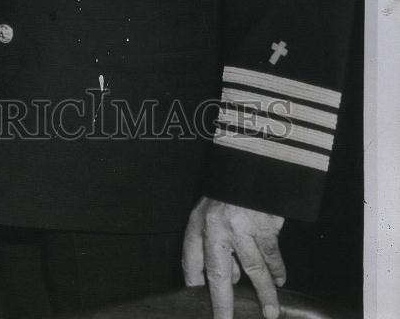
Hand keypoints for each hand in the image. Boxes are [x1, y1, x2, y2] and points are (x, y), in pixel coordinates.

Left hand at [182, 197, 285, 318]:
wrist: (250, 168)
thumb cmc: (227, 194)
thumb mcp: (209, 214)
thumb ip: (213, 245)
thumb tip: (228, 279)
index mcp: (199, 223)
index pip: (190, 260)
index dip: (194, 284)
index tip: (200, 305)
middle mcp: (216, 227)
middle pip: (219, 273)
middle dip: (223, 302)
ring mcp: (241, 227)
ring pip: (254, 269)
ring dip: (264, 293)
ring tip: (270, 312)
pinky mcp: (264, 225)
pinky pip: (271, 256)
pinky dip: (277, 270)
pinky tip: (280, 280)